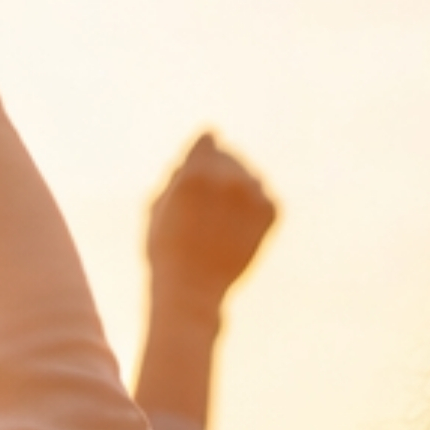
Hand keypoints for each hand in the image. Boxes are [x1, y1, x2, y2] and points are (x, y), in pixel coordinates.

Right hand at [146, 130, 278, 302]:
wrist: (193, 290)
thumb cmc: (167, 249)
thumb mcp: (158, 205)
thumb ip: (179, 170)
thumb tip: (204, 142)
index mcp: (195, 172)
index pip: (208, 139)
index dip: (201, 153)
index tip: (197, 172)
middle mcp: (228, 177)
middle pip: (229, 156)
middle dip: (217, 173)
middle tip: (205, 208)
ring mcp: (253, 193)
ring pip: (248, 175)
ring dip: (236, 190)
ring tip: (219, 221)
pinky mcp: (271, 210)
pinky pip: (263, 196)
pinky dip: (251, 209)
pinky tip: (235, 229)